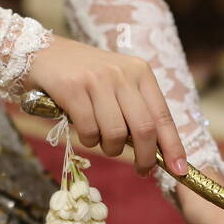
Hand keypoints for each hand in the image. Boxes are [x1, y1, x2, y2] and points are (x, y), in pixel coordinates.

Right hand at [26, 34, 187, 176]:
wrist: (42, 53)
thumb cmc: (84, 77)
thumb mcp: (117, 84)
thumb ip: (136, 110)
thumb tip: (156, 150)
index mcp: (140, 72)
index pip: (163, 115)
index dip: (173, 146)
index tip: (180, 170)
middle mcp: (122, 74)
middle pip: (144, 129)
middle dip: (145, 157)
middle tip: (142, 170)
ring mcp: (98, 80)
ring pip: (115, 134)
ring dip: (109, 148)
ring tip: (102, 141)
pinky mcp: (73, 89)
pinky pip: (89, 130)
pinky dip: (88, 140)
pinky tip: (83, 130)